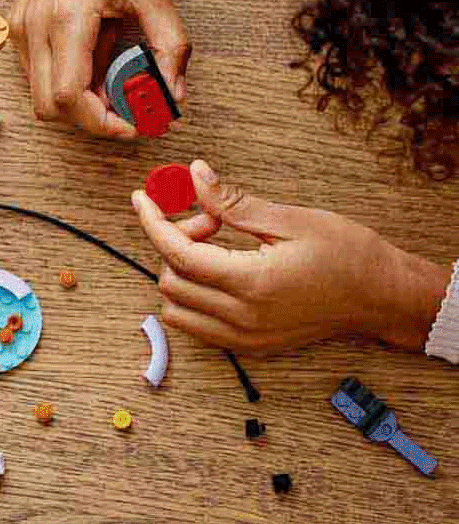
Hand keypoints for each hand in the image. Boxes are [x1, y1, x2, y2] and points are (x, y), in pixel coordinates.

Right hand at [10, 0, 190, 134]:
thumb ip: (169, 46)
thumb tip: (173, 93)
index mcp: (66, 19)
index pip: (70, 98)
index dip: (102, 123)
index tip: (134, 125)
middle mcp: (35, 29)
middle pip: (51, 108)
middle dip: (91, 119)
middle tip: (128, 108)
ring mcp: (21, 31)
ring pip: (41, 97)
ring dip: (78, 101)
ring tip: (112, 75)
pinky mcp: (19, 29)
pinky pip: (38, 75)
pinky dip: (67, 82)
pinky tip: (93, 57)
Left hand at [131, 160, 449, 353]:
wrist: (383, 298)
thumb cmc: (348, 255)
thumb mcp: (290, 219)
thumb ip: (233, 202)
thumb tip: (194, 176)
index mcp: (251, 284)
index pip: (177, 253)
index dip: (152, 222)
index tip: (141, 198)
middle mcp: (242, 319)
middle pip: (170, 280)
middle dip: (176, 243)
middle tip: (210, 221)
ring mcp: (245, 339)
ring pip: (177, 308)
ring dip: (181, 273)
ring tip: (218, 248)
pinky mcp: (251, 346)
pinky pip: (198, 326)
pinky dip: (193, 297)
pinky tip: (220, 272)